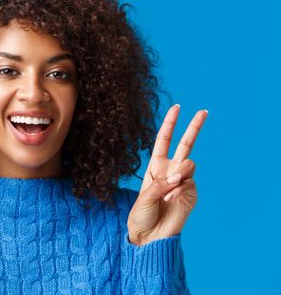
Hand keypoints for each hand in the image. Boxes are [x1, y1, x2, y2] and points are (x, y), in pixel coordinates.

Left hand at [127, 104, 207, 245]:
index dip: (169, 124)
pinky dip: (180, 188)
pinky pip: (190, 182)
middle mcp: (170, 171)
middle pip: (185, 144)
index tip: (176, 107)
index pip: (164, 141)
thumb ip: (160, 184)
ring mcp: (183, 181)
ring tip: (170, 186)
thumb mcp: (144, 196)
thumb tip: (178, 177)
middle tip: (204, 111)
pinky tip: (172, 198)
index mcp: (155, 166)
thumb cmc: (141, 215)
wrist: (149, 236)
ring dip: (180, 172)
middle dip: (194, 127)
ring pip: (189, 164)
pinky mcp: (191, 194)